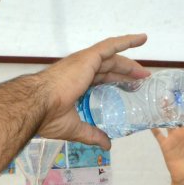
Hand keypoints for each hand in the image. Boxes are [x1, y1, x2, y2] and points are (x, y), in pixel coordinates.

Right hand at [36, 34, 149, 148]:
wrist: (38, 105)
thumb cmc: (48, 116)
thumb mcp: (75, 128)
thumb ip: (92, 134)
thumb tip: (107, 145)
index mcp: (76, 83)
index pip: (100, 79)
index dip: (116, 81)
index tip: (131, 87)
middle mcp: (80, 70)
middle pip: (109, 68)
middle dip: (126, 74)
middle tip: (143, 81)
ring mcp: (84, 62)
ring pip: (112, 58)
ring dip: (130, 64)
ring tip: (146, 73)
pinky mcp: (88, 58)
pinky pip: (110, 46)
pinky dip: (126, 40)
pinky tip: (142, 39)